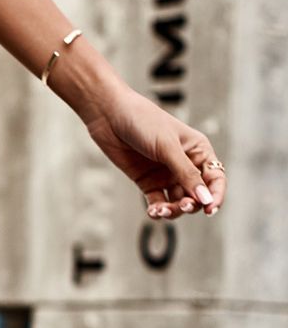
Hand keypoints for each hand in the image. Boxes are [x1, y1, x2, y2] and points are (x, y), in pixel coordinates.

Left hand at [82, 83, 225, 220]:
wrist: (110, 116)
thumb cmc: (144, 122)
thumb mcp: (168, 147)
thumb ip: (186, 174)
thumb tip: (205, 199)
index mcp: (198, 150)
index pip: (215, 178)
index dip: (216, 195)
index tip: (210, 209)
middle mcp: (185, 164)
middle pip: (197, 194)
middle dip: (193, 205)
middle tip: (183, 206)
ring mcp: (166, 174)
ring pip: (178, 202)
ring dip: (174, 211)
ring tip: (162, 210)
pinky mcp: (148, 182)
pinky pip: (158, 202)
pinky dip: (158, 210)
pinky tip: (154, 211)